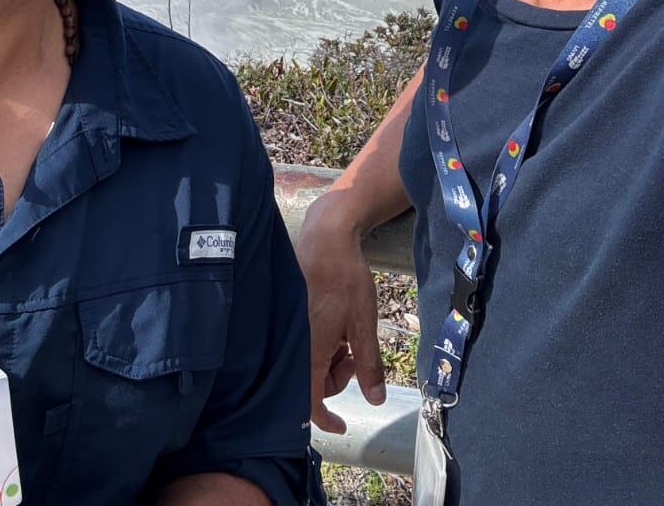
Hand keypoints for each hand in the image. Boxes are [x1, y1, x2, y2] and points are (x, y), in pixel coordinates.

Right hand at [295, 190, 387, 432]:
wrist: (325, 238)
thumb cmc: (345, 279)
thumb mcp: (364, 323)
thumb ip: (369, 365)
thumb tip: (376, 400)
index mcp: (309, 351)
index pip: (309, 402)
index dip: (325, 419)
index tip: (341, 425)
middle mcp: (292, 344)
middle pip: (309, 383)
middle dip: (335, 378)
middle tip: (355, 357)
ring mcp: (288, 330)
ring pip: (306, 363)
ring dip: (329, 360)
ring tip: (346, 337)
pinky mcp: (288, 317)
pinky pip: (302, 344)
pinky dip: (319, 344)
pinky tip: (333, 326)